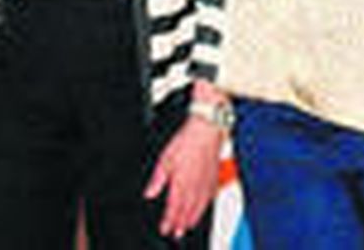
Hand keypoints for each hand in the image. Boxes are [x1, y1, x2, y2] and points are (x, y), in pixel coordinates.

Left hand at [143, 116, 223, 238]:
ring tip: (187, 227)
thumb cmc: (187, 142)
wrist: (206, 131)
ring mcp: (206, 184)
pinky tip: (203, 209)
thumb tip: (149, 193)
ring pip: (199, 207)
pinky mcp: (214, 178)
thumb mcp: (165, 159)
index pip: (173, 208)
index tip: (164, 229)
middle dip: (180, 224)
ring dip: (192, 219)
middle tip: (176, 234)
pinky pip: (209, 199)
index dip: (168, 221)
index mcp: (181, 184)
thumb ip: (157, 179)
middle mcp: (194, 187)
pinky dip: (204, 208)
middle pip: (186, 211)